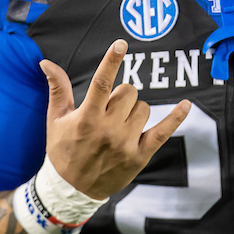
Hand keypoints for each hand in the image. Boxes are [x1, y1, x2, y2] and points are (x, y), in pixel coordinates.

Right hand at [41, 39, 190, 199]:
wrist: (72, 190)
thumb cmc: (63, 150)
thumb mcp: (55, 120)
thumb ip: (57, 89)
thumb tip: (46, 63)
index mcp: (86, 117)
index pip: (101, 82)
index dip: (112, 61)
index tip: (121, 44)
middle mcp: (108, 129)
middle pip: (129, 92)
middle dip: (121, 95)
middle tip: (109, 110)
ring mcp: (125, 143)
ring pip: (143, 108)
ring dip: (134, 111)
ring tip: (119, 125)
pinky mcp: (139, 156)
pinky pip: (163, 132)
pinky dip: (176, 118)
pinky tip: (186, 104)